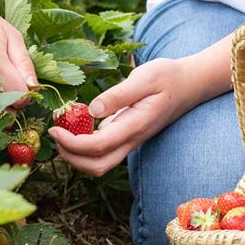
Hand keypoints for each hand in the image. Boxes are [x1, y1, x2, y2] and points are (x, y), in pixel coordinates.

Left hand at [48, 58, 201, 176]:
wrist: (189, 85)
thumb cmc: (167, 77)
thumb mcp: (145, 78)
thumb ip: (119, 94)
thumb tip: (91, 109)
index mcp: (134, 126)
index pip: (98, 146)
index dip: (72, 143)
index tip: (55, 129)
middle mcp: (132, 139)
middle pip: (98, 166)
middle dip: (72, 157)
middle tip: (55, 135)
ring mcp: (130, 140)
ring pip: (100, 163)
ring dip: (77, 155)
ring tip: (62, 131)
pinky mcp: (127, 136)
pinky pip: (103, 151)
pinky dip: (84, 146)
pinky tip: (76, 126)